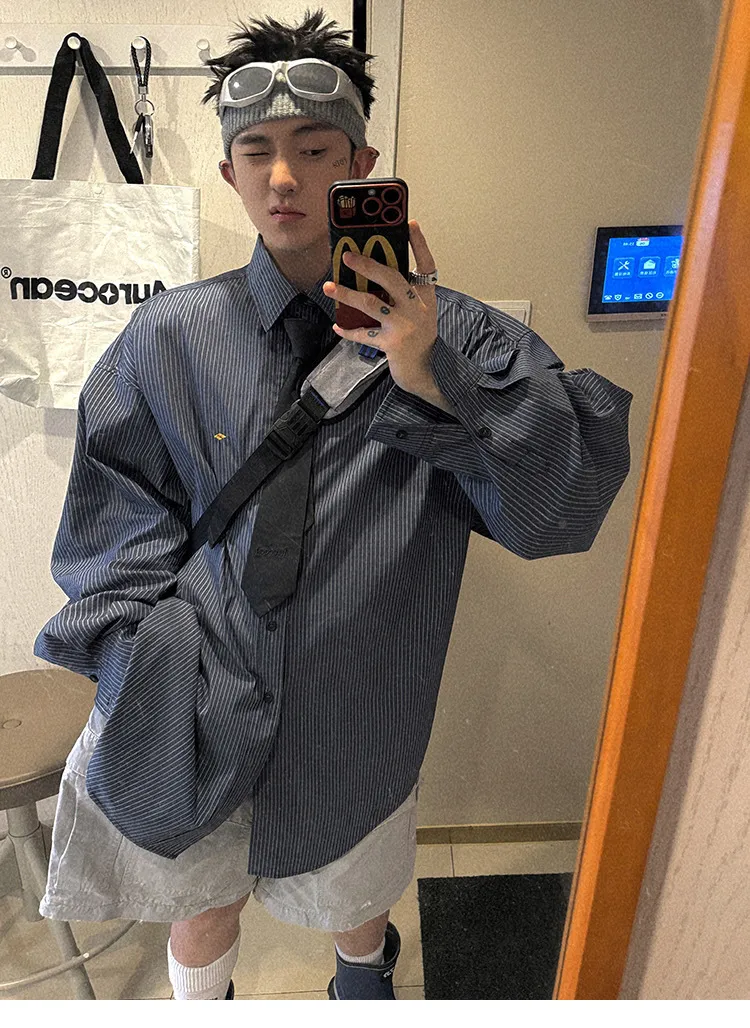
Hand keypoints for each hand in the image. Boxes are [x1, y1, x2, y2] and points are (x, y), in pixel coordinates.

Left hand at [322, 219, 439, 397]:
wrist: (427, 373)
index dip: (419, 243)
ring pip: (372, 303)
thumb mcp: (419, 312)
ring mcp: (405, 326)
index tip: (410, 223)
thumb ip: (403, 295)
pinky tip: (337, 327)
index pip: (426, 264)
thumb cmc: (418, 339)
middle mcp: (418, 308)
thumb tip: (373, 274)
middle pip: (392, 278)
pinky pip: (365, 333)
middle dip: (368, 264)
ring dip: (347, 294)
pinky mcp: (393, 344)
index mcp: (426, 297)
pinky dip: (349, 331)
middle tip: (346, 256)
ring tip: (330, 286)